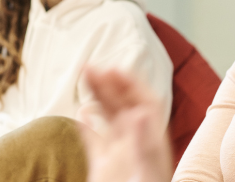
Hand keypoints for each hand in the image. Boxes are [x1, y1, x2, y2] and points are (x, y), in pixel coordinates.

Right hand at [79, 67, 171, 181]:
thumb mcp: (147, 168)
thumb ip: (142, 140)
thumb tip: (139, 112)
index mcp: (152, 139)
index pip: (145, 102)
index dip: (131, 84)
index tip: (114, 68)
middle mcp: (136, 142)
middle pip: (123, 105)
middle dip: (108, 84)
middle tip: (91, 66)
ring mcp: (119, 153)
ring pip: (108, 117)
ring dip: (97, 96)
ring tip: (84, 76)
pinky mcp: (102, 166)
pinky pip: (93, 141)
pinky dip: (86, 126)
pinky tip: (81, 111)